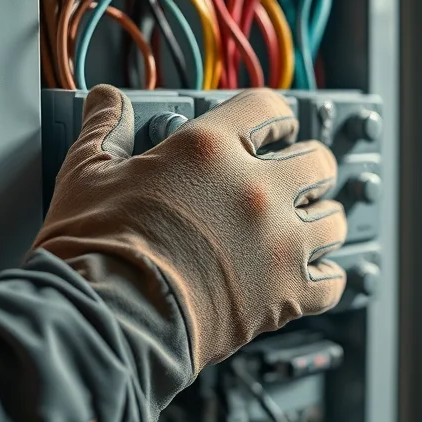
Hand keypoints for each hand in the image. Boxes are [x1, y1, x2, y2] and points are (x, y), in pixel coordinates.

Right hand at [34, 85, 346, 371]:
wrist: (110, 320)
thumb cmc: (98, 252)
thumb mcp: (88, 175)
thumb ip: (106, 130)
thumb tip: (108, 100)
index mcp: (209, 150)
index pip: (268, 108)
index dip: (276, 116)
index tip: (277, 128)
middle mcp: (255, 190)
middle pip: (317, 161)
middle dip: (310, 167)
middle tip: (298, 179)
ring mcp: (278, 242)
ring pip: (333, 220)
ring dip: (322, 220)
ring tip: (308, 226)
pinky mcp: (287, 294)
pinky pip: (333, 281)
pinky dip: (325, 278)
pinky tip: (311, 276)